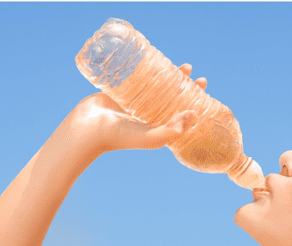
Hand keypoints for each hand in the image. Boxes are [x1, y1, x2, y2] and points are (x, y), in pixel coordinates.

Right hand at [67, 63, 206, 155]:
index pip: (180, 113)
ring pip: (158, 87)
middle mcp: (149, 115)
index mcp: (158, 127)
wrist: (89, 128)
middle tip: (195, 75)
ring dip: (170, 76)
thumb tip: (194, 116)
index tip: (203, 88)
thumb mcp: (150, 137)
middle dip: (185, 86)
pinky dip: (149, 70)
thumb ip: (170, 130)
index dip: (193, 102)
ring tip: (183, 66)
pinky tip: (157, 61)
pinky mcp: (123, 92)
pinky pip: (140, 79)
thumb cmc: (120, 137)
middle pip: (172, 98)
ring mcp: (136, 103)